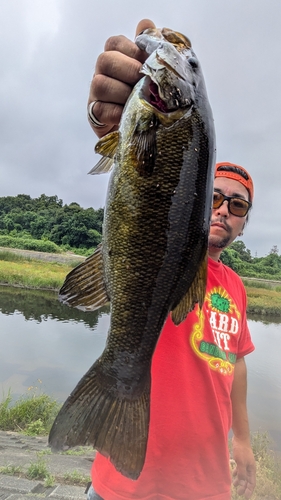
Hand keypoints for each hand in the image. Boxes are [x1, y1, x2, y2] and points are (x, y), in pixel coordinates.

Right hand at [88, 19, 155, 137]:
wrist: (147, 129)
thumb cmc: (150, 98)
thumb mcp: (155, 72)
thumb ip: (151, 48)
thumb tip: (145, 24)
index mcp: (116, 58)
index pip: (114, 43)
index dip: (130, 49)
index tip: (145, 61)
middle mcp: (102, 73)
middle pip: (105, 60)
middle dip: (128, 70)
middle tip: (143, 82)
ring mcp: (96, 94)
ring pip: (100, 84)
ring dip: (123, 92)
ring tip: (138, 101)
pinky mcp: (94, 115)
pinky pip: (100, 109)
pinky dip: (117, 112)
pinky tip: (129, 114)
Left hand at [232, 436, 255, 498]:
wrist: (240, 438)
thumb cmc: (241, 450)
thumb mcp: (241, 463)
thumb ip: (242, 473)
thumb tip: (242, 482)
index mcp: (252, 469)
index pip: (252, 482)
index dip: (249, 490)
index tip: (245, 496)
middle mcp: (249, 467)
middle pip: (247, 480)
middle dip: (243, 486)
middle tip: (238, 493)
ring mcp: (245, 463)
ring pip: (243, 474)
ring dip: (239, 480)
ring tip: (234, 484)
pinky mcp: (241, 459)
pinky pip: (239, 468)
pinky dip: (236, 472)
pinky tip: (233, 474)